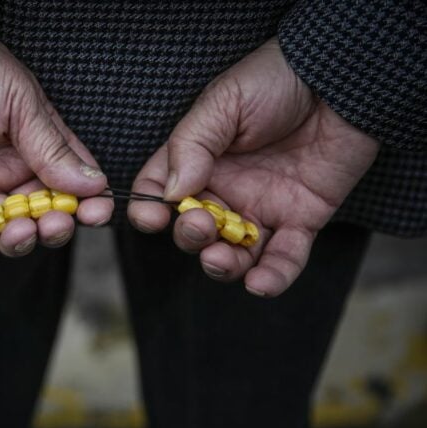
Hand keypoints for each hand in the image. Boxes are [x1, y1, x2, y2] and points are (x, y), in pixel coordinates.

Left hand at [0, 15, 111, 255]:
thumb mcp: (21, 104)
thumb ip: (53, 149)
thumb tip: (95, 185)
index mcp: (38, 148)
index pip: (71, 186)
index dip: (87, 205)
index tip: (97, 214)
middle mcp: (9, 172)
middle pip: (39, 218)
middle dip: (52, 228)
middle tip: (54, 225)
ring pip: (1, 233)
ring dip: (15, 236)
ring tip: (20, 228)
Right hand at [128, 38, 378, 296]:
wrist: (340, 81)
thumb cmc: (275, 81)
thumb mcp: (223, 103)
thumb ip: (192, 145)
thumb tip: (172, 194)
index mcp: (196, 160)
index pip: (160, 193)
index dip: (150, 210)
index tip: (153, 218)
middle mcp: (224, 190)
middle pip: (193, 230)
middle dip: (190, 236)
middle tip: (200, 224)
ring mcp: (260, 208)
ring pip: (232, 254)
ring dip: (221, 266)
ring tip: (220, 259)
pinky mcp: (300, 221)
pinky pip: (283, 259)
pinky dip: (271, 278)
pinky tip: (259, 284)